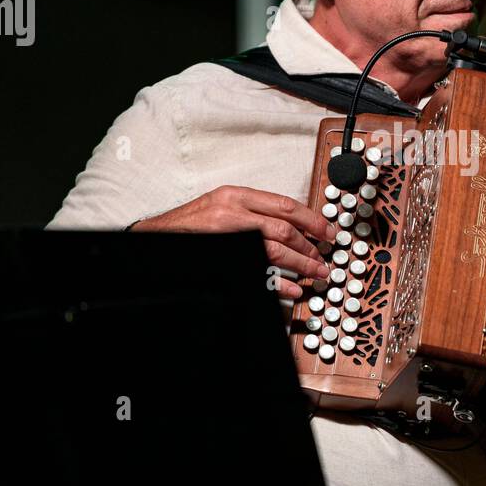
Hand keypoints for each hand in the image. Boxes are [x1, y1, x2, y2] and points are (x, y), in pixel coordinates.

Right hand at [131, 185, 334, 298]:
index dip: (312, 219)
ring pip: (276, 250)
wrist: (157, 235)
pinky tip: (293, 290)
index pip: (285, 205)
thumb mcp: (222, 205)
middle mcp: (233, 212)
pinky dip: (279, 283)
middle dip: (311, 245)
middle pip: (285, 229)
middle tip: (324, 258)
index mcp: (237, 196)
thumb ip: (254, 210)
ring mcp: (228, 236)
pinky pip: (259, 271)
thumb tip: (292, 225)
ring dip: (302, 264)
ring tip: (317, 274)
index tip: (328, 231)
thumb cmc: (191, 222)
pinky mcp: (224, 257)